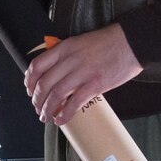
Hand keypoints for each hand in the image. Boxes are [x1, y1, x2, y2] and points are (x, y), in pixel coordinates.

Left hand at [25, 24, 141, 124]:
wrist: (131, 42)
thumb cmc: (109, 42)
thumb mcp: (81, 41)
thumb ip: (66, 55)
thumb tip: (56, 72)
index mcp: (65, 48)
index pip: (38, 65)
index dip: (29, 81)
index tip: (29, 90)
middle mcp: (70, 60)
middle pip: (44, 83)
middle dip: (37, 99)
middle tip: (37, 107)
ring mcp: (82, 73)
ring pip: (56, 95)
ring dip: (47, 109)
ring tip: (45, 116)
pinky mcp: (95, 85)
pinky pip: (74, 103)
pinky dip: (64, 114)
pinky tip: (60, 120)